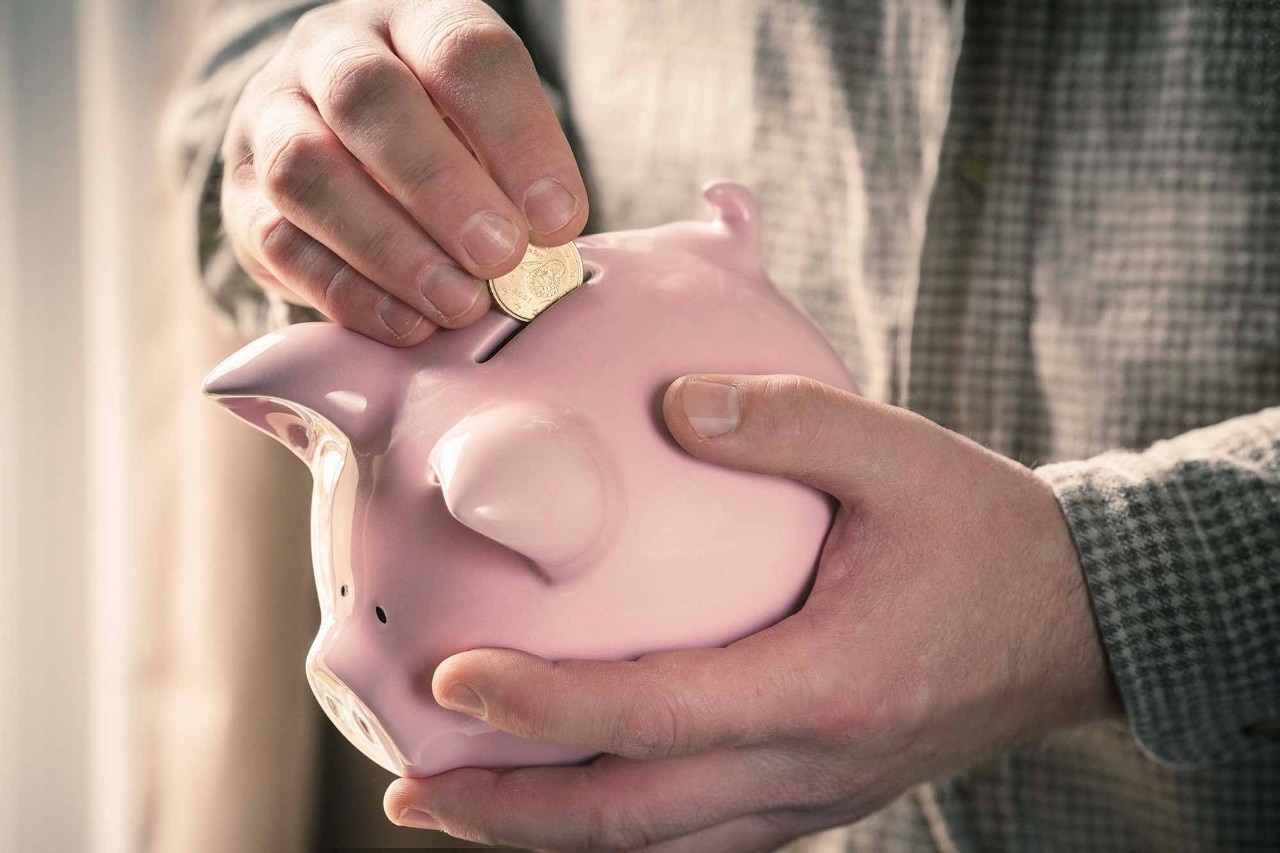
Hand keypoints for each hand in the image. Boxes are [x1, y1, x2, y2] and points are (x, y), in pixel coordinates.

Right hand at [221, 0, 587, 344]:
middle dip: (441, 186)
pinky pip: (281, 244)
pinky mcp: (241, 201)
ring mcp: (271, 121)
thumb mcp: (490, 132)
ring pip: (306, 170)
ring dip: (391, 248)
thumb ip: (516, 179)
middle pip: (368, 98)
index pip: (462, 52)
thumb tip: (545, 249)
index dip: (517, 136)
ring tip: (459, 303)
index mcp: (412, 22)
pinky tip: (409, 325)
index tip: (557, 217)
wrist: (340, 141)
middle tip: (500, 256)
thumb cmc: (446, 140)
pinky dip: (351, 292)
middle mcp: (330, 53)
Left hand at [384, 375, 1122, 851]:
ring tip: (458, 809)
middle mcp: (812, 766)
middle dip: (512, 817)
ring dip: (553, 837)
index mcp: (824, 686)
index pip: (654, 714)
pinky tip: (571, 795)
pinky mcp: (821, 794)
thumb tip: (669, 401)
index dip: (542, 710)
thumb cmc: (991, 534)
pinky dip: (620, 827)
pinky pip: (701, 834)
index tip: (449, 686)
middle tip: (407, 795)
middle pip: (635, 821)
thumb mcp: (902, 454)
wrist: (1080, 621)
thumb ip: (784, 421)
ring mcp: (818, 795)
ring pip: (662, 845)